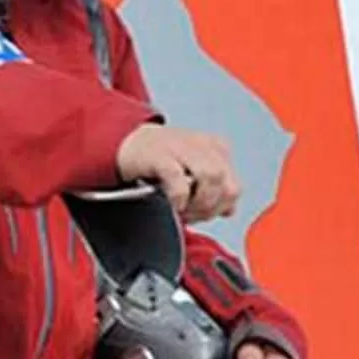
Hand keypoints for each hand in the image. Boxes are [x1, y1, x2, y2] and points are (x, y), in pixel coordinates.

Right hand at [116, 124, 240, 223]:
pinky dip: (179, 198)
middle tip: (192, 215)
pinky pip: (179, 180)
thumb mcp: (192, 169)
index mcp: (215, 148)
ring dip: (198, 204)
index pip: (234, 187)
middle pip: (228, 185)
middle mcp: (202, 145)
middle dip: (211, 209)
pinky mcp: (160, 154)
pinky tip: (171, 202)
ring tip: (182, 209)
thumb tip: (228, 210)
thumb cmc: (158, 159)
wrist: (124, 142)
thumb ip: (213, 187)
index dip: (221, 208)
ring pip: (212, 178)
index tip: (203, 215)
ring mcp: (182, 147)